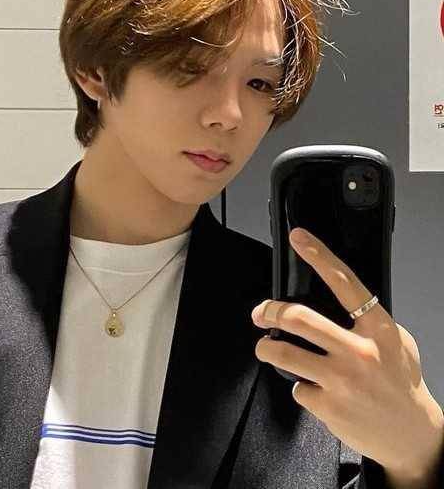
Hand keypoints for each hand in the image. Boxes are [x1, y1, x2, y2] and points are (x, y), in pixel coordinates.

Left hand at [251, 227, 443, 479]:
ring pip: (282, 352)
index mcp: (377, 329)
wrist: (413, 436)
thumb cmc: (401, 383)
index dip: (319, 256)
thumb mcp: (395, 342)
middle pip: (298, 318)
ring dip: (266, 348)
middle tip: (260, 313)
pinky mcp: (328, 406)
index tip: (299, 238)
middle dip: (269, 311)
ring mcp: (342, 380)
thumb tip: (332, 296)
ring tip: (266, 347)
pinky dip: (300, 386)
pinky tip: (315, 390)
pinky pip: (296, 387)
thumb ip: (366, 320)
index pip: (344, 283)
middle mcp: (359, 352)